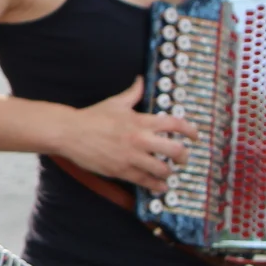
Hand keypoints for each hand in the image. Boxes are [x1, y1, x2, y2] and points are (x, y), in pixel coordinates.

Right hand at [56, 77, 197, 194]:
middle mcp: (140, 139)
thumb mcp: (115, 102)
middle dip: (184, 156)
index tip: (195, 136)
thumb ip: (133, 93)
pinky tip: (160, 186)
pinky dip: (156, 185)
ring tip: (169, 172)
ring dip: (169, 172)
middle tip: (184, 158)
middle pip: (175, 150)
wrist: (70, 133)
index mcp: (141, 121)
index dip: (190, 131)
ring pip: (162, 169)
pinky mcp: (122, 171)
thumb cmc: (92, 117)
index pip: (175, 124)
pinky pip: (145, 181)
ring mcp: (132, 157)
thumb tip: (141, 80)